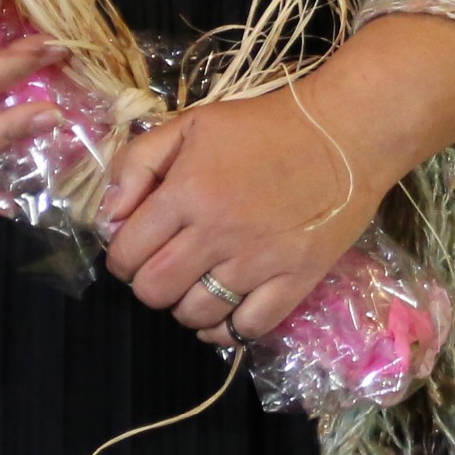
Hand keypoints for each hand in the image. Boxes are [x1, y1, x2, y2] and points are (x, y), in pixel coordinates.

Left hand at [98, 83, 387, 345]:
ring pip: (196, 314)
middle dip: (148, 284)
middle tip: (164, 267)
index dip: (121, 256)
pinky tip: (223, 313)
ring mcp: (258, 262)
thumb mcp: (191, 124)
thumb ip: (138, 163)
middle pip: (155, 291)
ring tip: (195, 285)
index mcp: (187, 192)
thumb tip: (109, 216)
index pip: (127, 251)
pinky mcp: (295, 281)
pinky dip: (225, 329)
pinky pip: (246, 329)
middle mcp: (217, 233)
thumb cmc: (264, 126)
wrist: (345, 133)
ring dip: (185, 306)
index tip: (134, 248)